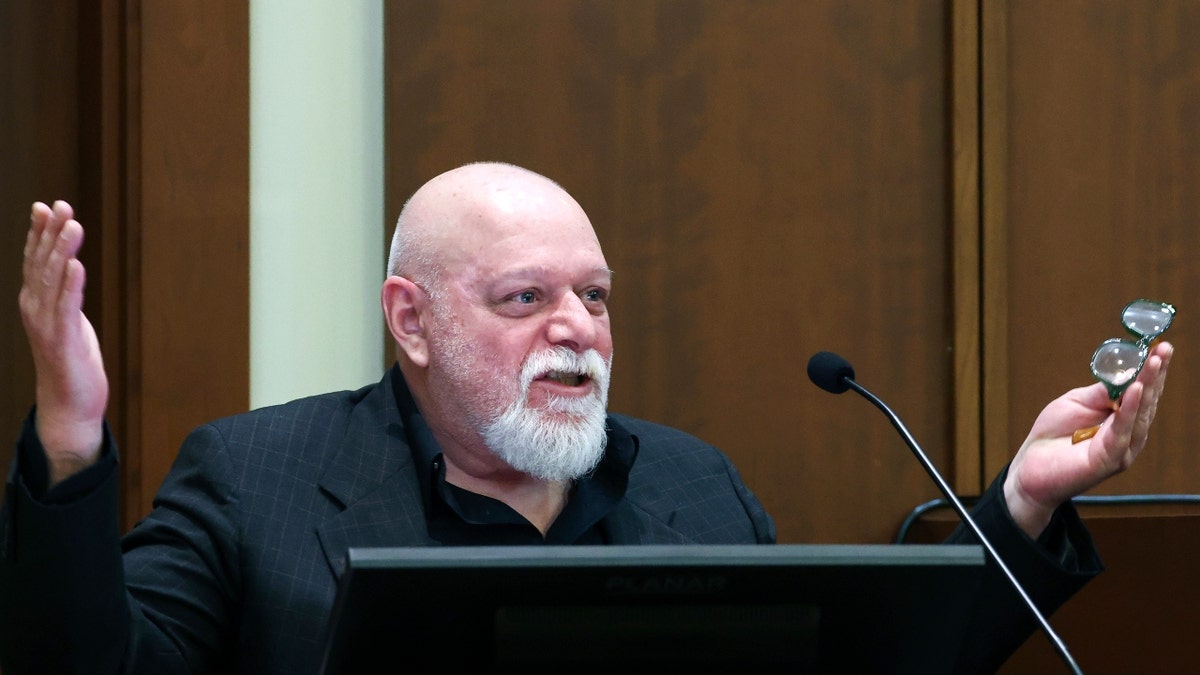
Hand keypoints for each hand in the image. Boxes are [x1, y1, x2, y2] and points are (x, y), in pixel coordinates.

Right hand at [19, 201, 108, 486]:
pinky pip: (66, 307)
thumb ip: (66, 295)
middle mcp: (35, 309)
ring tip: (72, 225)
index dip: (39, 233)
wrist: (68, 404)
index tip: (46, 206)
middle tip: (61, 205)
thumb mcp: (68, 320)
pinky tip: (76, 264)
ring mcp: (46, 325)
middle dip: (51, 232)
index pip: (35, 261)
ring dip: (62, 250)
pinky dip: (71, 284)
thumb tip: (68, 267)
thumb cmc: (72, 361)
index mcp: (36, 303)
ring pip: (53, 280)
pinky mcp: (62, 341)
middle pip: (42, 263)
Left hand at [1003, 340, 1173, 537]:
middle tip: (1164, 349)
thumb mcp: (1074, 404)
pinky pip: (1122, 430)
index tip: (1160, 347)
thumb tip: (1122, 374)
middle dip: (1155, 373)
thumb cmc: (1051, 437)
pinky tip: (1136, 390)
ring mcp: (1122, 447)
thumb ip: (1099, 392)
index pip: (1141, 391)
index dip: (1151, 370)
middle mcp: (1128, 433)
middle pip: (1147, 400)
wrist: (1029, 469)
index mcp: (1120, 418)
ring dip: (1147, 385)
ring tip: (1154, 362)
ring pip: (1139, 413)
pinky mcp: (1110, 459)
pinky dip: (1130, 409)